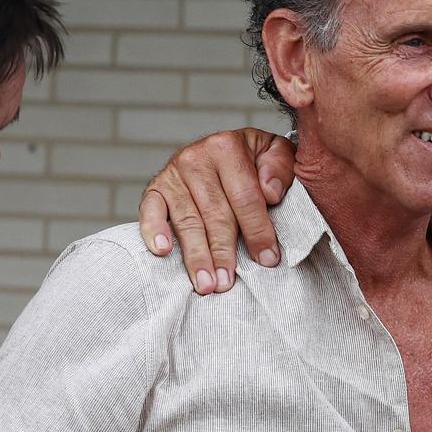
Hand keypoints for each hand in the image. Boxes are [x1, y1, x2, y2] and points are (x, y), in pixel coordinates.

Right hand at [138, 128, 295, 293]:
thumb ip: (281, 169)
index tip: (267, 258)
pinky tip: (162, 251)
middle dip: (224, 251)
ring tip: (205, 284)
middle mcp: (196, 157)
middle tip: (228, 283)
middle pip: (214, 213)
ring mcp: (173, 173)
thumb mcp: (278, 153)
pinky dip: (154, 230)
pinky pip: (150, 210)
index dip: (257, 230)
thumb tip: (270, 193)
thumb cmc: (258, 160)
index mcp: (228, 147)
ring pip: (187, 220)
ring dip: (196, 255)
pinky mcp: (155, 188)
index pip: (245, 196)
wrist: (227, 149)